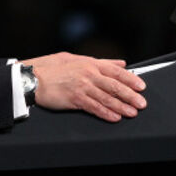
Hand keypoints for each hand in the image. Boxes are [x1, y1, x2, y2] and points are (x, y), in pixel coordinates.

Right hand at [21, 52, 146, 122]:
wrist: (34, 78)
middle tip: (141, 103)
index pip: (115, 71)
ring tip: (132, 112)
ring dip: (121, 106)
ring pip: (107, 97)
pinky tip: (115, 117)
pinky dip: (106, 113)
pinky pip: (94, 107)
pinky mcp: (75, 99)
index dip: (130, 79)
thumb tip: (120, 63)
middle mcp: (88, 74)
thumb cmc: (52, 68)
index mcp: (90, 63)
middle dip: (130, 95)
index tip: (141, 86)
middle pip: (114, 85)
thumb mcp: (77, 58)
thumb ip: (101, 61)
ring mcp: (82, 86)